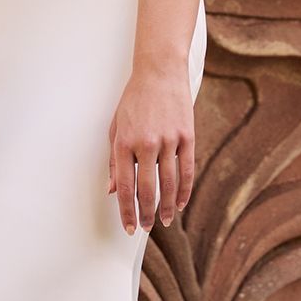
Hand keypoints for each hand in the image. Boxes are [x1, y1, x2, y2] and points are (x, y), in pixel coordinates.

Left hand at [107, 58, 196, 234]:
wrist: (159, 72)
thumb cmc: (134, 100)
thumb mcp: (116, 128)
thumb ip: (114, 160)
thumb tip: (113, 190)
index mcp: (124, 143)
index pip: (125, 187)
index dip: (126, 211)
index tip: (129, 227)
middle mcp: (146, 143)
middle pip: (147, 190)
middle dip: (147, 214)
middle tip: (147, 228)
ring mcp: (169, 140)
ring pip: (169, 183)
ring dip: (168, 206)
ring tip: (166, 221)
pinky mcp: (187, 136)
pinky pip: (187, 170)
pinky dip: (184, 190)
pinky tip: (182, 202)